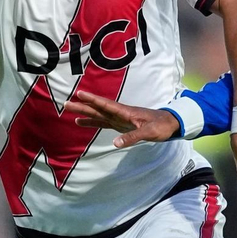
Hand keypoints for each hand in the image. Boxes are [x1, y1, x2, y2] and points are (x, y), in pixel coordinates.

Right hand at [64, 90, 181, 146]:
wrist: (170, 124)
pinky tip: (82, 123)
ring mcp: (119, 119)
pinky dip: (92, 123)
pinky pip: (103, 123)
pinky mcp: (120, 124)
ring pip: (98, 115)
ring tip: (69, 112)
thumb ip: (132, 137)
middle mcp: (120, 114)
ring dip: (84, 113)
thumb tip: (115, 144)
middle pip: (98, 109)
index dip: (93, 100)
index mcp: (126, 112)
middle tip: (66, 103)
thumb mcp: (149, 132)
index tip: (79, 93)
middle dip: (82, 106)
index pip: (106, 105)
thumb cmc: (161, 126)